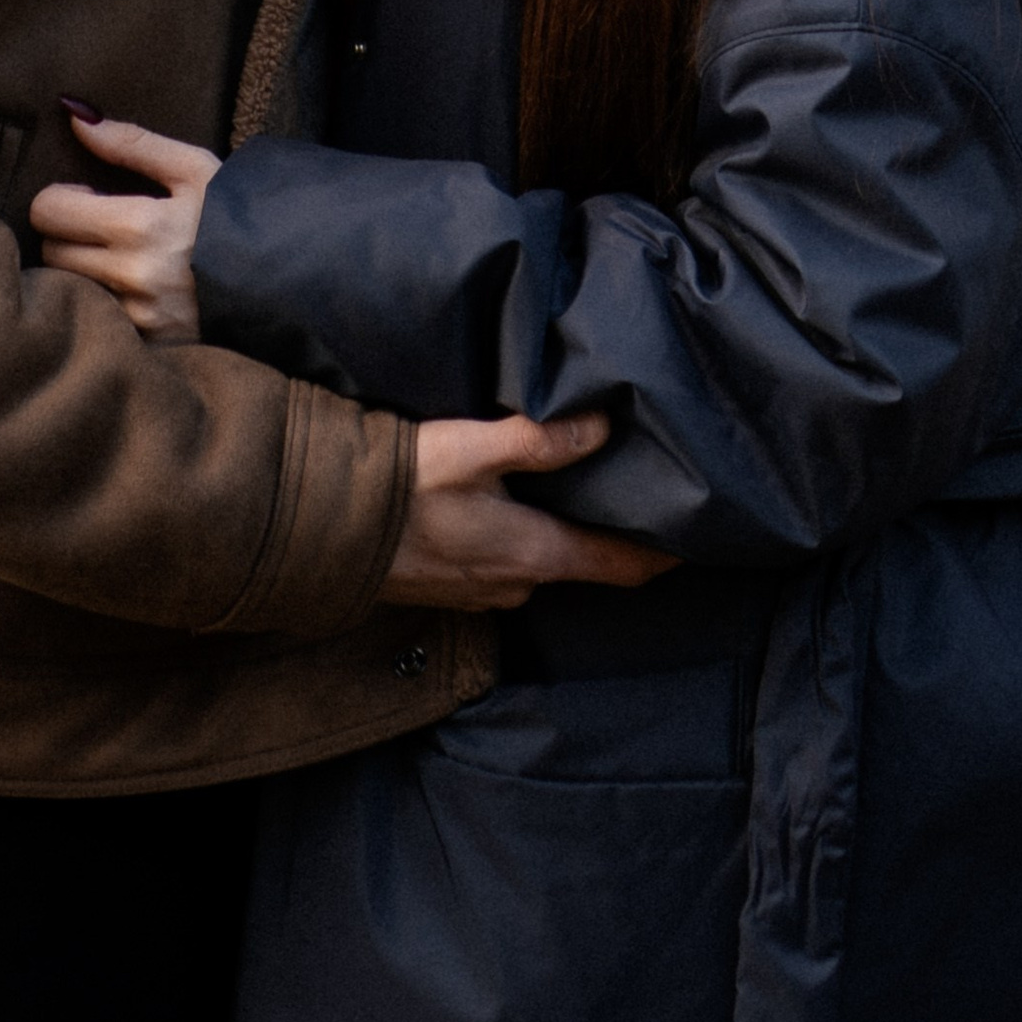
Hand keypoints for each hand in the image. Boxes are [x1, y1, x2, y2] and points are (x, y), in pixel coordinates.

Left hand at [30, 110, 218, 340]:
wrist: (285, 286)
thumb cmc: (237, 218)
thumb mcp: (194, 169)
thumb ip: (131, 143)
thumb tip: (75, 116)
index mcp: (140, 227)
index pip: (49, 211)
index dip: (62, 197)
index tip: (89, 197)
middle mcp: (132, 279)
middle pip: (49, 253)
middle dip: (66, 234)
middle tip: (102, 227)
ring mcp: (137, 321)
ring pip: (68, 289)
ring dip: (81, 270)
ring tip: (118, 258)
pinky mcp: (144, 348)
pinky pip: (97, 320)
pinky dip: (102, 303)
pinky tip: (133, 291)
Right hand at [380, 413, 673, 610]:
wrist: (324, 529)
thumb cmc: (402, 487)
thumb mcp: (471, 449)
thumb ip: (538, 439)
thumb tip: (603, 427)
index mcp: (535, 554)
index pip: (619, 566)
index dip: (661, 556)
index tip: (697, 542)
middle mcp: (516, 585)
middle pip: (580, 562)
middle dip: (603, 534)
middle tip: (627, 494)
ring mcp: (481, 594)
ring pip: (538, 563)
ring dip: (555, 535)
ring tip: (565, 492)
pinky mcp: (451, 589)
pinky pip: (501, 565)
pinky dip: (516, 541)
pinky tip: (504, 509)